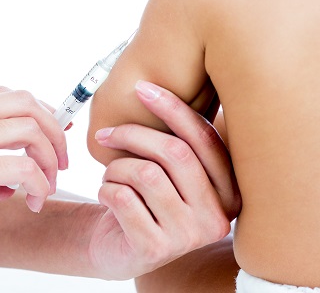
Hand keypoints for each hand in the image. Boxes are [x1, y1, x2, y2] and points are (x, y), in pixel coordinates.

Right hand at [0, 86, 67, 243]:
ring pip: (30, 128)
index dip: (36, 109)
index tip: (54, 129)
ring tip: (50, 182)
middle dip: (53, 126)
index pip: (4, 95)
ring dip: (50, 156)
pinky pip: (23, 167)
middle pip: (24, 101)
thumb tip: (16, 175)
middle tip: (61, 157)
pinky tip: (35, 200)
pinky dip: (39, 183)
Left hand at [88, 81, 240, 279]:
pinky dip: (106, 188)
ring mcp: (188, 237)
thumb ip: (182, 138)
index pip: (204, 138)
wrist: (121, 248)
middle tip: (106, 134)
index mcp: (229, 189)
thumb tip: (158, 85)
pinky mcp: (155, 250)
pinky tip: (107, 195)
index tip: (142, 87)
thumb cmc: (149, 197)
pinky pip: (123, 198)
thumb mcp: (173, 169)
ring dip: (116, 167)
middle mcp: (216, 216)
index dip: (173, 108)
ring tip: (111, 174)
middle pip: (174, 153)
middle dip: (133, 134)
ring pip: (146, 173)